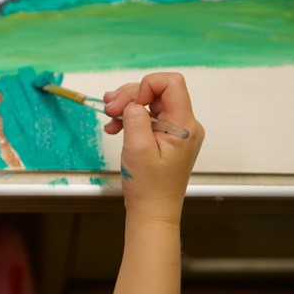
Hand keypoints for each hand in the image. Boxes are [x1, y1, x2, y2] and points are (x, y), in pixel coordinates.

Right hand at [104, 73, 203, 224]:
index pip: (172, 83)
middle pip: (157, 90)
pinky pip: (147, 115)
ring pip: (149, 100)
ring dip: (126, 104)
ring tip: (109, 115)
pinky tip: (114, 125)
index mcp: (184, 125)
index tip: (130, 104)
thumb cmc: (148, 186)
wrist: (152, 210)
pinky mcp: (165, 135)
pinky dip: (129, 116)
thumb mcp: (138, 148)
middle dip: (130, 95)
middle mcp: (184, 123)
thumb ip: (135, 118)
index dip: (147, 85)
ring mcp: (175, 129)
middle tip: (109, 109)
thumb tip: (132, 101)